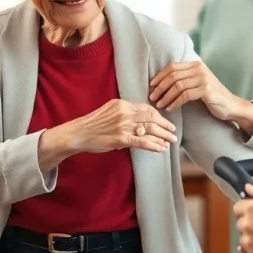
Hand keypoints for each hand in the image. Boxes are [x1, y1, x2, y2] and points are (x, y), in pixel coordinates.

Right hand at [60, 98, 177, 153]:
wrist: (78, 133)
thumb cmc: (93, 123)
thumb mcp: (109, 111)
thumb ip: (124, 112)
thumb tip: (140, 118)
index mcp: (122, 104)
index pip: (146, 108)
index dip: (158, 116)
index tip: (165, 122)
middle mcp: (124, 113)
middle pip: (151, 117)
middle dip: (165, 125)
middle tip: (174, 131)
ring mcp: (123, 126)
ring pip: (149, 129)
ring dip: (163, 136)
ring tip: (171, 141)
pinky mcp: (121, 138)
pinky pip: (142, 142)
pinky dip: (154, 145)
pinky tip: (161, 149)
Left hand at [149, 61, 252, 126]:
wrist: (230, 105)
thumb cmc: (211, 96)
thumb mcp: (197, 83)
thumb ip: (185, 79)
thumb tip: (161, 83)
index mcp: (196, 65)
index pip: (172, 66)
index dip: (160, 76)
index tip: (151, 86)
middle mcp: (199, 69)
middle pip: (173, 75)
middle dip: (160, 87)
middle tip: (152, 97)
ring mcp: (204, 79)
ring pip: (177, 86)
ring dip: (166, 96)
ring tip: (159, 105)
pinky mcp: (206, 90)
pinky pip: (185, 95)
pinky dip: (175, 102)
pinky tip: (170, 108)